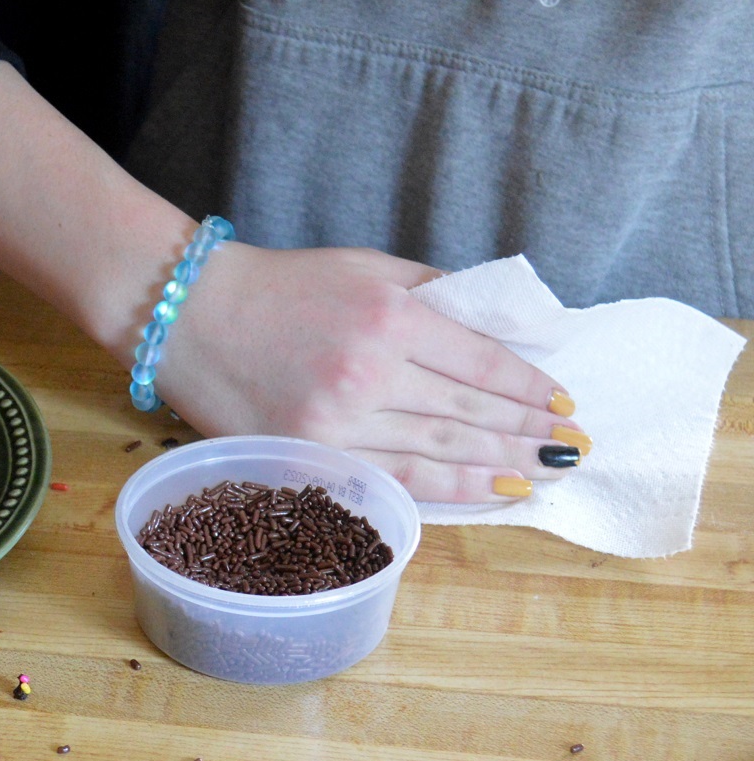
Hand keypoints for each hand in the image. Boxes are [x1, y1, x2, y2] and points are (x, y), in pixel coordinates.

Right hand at [152, 243, 587, 501]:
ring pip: (438, 455)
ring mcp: (335, 423)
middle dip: (528, 434)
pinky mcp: (307, 455)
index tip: (562, 403)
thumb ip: (434, 294)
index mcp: (389, 317)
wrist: (188, 317)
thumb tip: (503, 330)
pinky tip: (481, 493)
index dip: (530, 388)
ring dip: (498, 469)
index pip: (482, 363)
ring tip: (540, 476)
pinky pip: (389, 479)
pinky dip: (442, 490)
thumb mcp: (366, 267)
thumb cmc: (280, 287)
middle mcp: (368, 373)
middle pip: (470, 415)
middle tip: (571, 450)